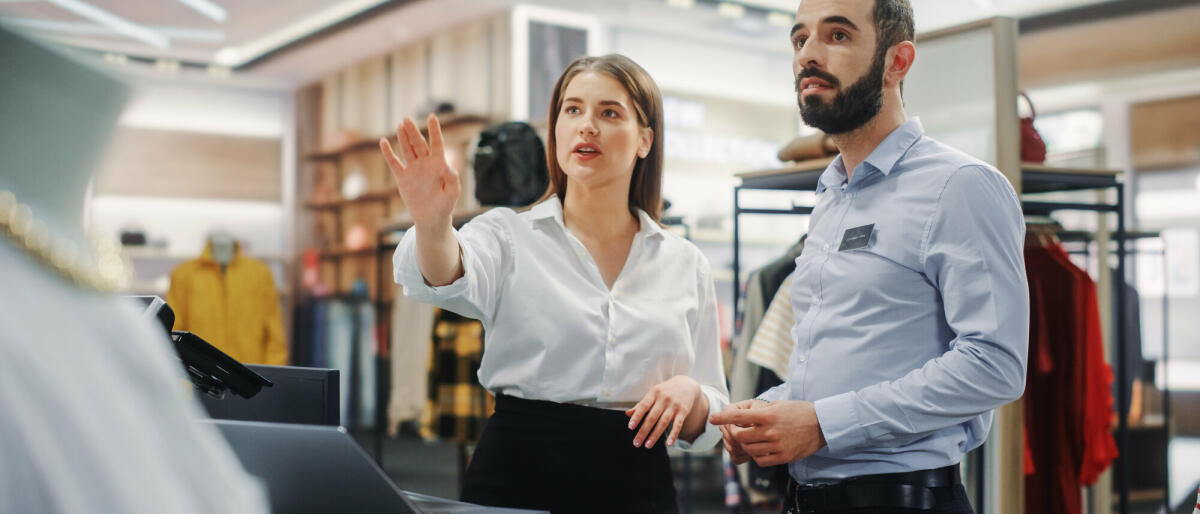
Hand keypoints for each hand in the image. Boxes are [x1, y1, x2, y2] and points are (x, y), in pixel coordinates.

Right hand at [379, 113, 459, 228]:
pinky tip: (383, 142)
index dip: (434, 130)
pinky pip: (394, 163)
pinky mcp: (402, 177)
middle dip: (413, 131)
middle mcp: (425, 163)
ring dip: (403, 137)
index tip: (432, 116)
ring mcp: (413, 169)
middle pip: (419, 143)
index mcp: (439, 164)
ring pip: (407, 149)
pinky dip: (388, 153)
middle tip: (407, 119)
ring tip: (400, 124)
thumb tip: (449, 168)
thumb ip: (452, 181)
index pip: (437, 143)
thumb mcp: (452, 194)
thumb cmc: (445, 205)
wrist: (431, 218)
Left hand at [625, 375, 702, 448]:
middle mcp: (664, 399)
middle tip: (636, 443)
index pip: (643, 406)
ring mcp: (674, 405)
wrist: (686, 384)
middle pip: (652, 417)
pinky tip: (668, 444)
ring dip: (655, 435)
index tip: (630, 427)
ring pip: (663, 423)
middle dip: (643, 431)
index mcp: (654, 393)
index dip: (637, 417)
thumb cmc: (665, 391)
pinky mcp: (683, 411)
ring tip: (647, 445)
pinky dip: (673, 434)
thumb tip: (627, 414)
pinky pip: (678, 425)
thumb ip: (641, 405)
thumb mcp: (653, 394)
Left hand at [709, 400, 825, 466]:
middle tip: (738, 432)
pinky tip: (762, 449)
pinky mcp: (783, 456)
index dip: (723, 417)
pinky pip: (760, 460)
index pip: (738, 417)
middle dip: (736, 434)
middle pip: (740, 437)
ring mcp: (777, 445)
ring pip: (749, 450)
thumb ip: (760, 411)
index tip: (712, 418)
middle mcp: (770, 431)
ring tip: (754, 439)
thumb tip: (740, 416)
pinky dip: (757, 456)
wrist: (822, 424)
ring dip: (747, 445)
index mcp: (768, 415)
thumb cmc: (799, 411)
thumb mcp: (778, 404)